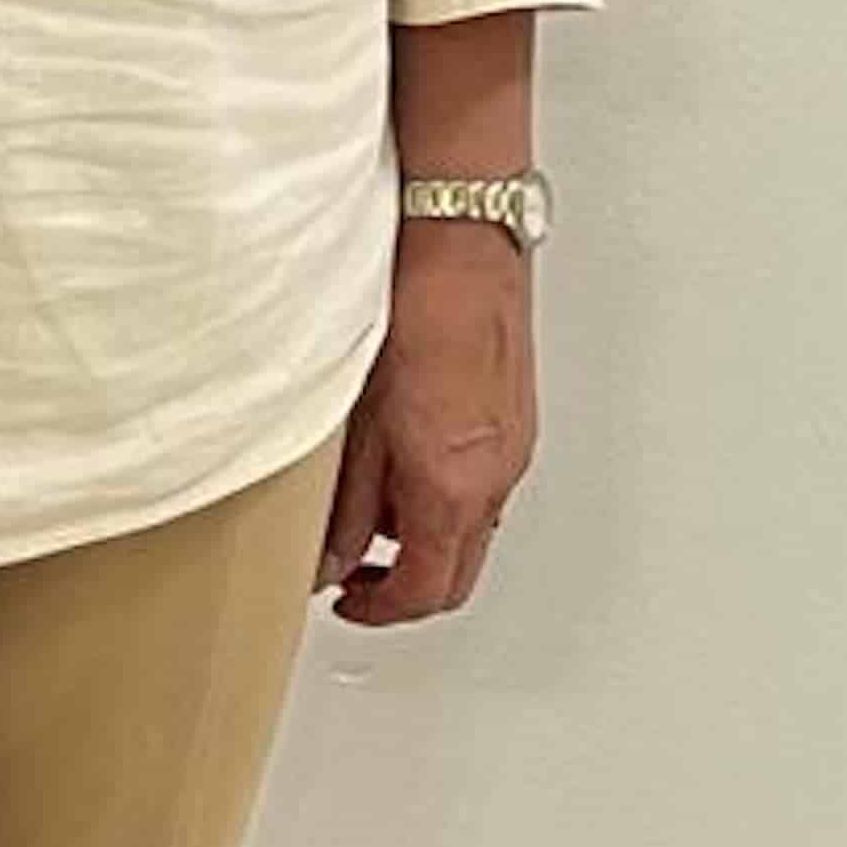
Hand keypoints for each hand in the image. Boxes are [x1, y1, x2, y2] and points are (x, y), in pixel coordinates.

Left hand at [323, 228, 540, 627]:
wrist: (462, 236)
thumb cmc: (414, 305)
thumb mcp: (356, 421)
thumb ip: (346, 503)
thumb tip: (329, 555)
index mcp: (455, 484)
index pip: (426, 590)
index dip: (379, 610)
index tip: (346, 601)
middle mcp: (497, 474)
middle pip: (458, 570)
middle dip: (407, 585)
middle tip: (357, 575)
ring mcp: (515, 444)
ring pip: (474, 527)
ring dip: (427, 537)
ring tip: (375, 510)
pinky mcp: (517, 416)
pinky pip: (486, 484)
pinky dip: (448, 495)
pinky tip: (408, 459)